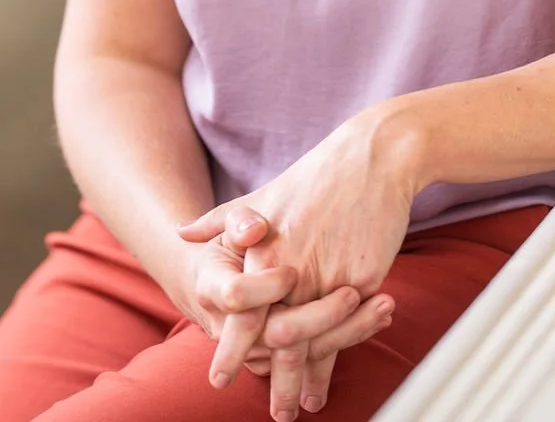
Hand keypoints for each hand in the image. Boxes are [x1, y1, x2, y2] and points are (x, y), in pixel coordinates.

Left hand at [179, 106, 415, 415]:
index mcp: (267, 247)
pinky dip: (338, 356)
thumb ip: (223, 221)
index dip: (232, 346)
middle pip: (278, 335)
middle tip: (272, 413)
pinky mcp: (363, 278)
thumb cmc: (317, 177)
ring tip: (297, 408)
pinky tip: (329, 378)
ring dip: (305, 378)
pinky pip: (346, 328)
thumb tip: (181, 232)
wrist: (374, 158)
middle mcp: (295, 265)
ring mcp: (330, 274)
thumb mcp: (265, 195)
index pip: (243, 308)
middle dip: (274, 378)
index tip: (219, 377)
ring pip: (314, 339)